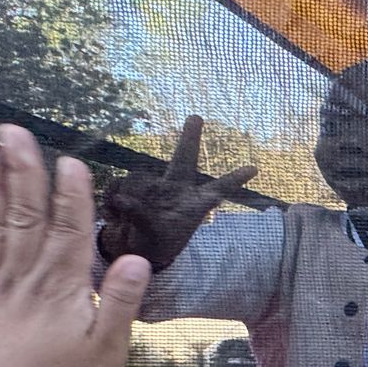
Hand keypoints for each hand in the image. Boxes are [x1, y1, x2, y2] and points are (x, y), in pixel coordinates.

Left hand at [0, 126, 151, 366]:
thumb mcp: (108, 350)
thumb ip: (121, 302)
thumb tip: (137, 258)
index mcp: (64, 287)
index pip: (71, 230)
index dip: (71, 195)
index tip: (70, 160)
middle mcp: (27, 276)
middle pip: (26, 215)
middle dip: (21, 171)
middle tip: (14, 131)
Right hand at [96, 116, 256, 270]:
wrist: (135, 249)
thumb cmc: (157, 244)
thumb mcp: (154, 236)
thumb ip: (141, 217)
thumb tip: (122, 198)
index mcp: (194, 204)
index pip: (217, 189)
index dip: (234, 179)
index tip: (255, 169)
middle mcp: (177, 189)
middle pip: (184, 160)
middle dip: (189, 139)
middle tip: (196, 117)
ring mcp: (155, 186)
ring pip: (137, 179)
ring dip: (127, 197)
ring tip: (124, 222)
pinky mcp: (133, 188)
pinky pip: (119, 185)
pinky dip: (112, 200)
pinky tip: (112, 216)